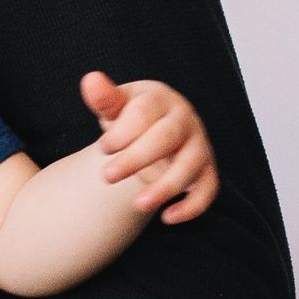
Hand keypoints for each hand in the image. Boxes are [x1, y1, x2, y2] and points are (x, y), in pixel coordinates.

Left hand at [80, 71, 218, 223]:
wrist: (152, 133)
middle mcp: (184, 119)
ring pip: (189, 166)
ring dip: (165, 187)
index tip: (102, 148)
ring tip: (138, 205)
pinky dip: (192, 206)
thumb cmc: (129, 118)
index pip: (143, 113)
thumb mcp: (114, 107)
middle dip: (136, 159)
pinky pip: (208, 189)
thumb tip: (90, 80)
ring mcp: (199, 145)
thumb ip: (104, 98)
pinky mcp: (207, 170)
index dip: (123, 132)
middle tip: (107, 176)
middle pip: (166, 138)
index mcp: (159, 98)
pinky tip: (168, 218)